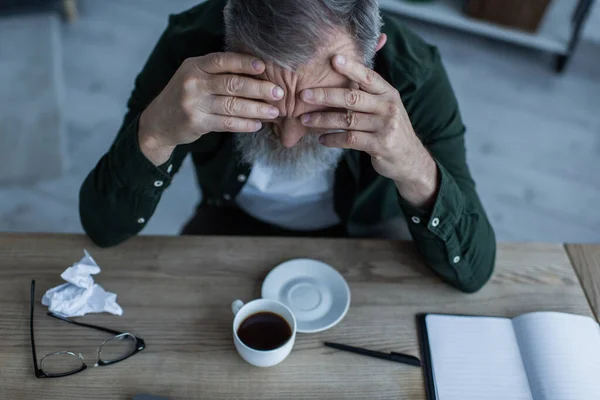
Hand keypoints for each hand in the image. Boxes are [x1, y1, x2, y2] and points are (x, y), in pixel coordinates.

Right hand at [138, 52, 283, 164]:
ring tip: (274, 111)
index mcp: (195, 66)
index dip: (245, 63)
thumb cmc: (186, 96)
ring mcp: (194, 103)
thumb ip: (218, 73)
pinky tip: (257, 124)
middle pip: (232, 84)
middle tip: (278, 93)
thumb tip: (257, 73)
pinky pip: (226, 123)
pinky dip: (244, 124)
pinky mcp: (196, 122)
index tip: (264, 67)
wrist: (159, 121)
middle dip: (259, 88)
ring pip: (232, 105)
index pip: (223, 61)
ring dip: (257, 109)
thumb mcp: (195, 76)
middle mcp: (193, 82)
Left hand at [299, 55, 437, 207]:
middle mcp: (388, 107)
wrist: (409, 157)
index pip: (368, 77)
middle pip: (352, 98)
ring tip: (305, 120)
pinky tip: (321, 139)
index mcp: (388, 93)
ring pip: (347, 120)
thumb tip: (343, 68)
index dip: (351, 68)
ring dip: (322, 120)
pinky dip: (332, 139)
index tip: (333, 59)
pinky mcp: (379, 145)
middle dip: (325, 95)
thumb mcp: (386, 105)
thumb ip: (368, 91)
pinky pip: (350, 140)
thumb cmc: (389, 127)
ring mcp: (385, 127)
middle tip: (304, 95)